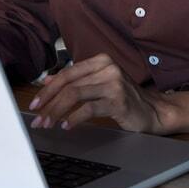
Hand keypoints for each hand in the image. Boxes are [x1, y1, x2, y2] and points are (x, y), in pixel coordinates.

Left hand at [28, 52, 170, 133]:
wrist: (153, 111)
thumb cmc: (124, 98)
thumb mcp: (99, 84)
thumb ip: (77, 81)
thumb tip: (47, 82)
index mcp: (100, 60)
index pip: (67, 73)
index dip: (48, 89)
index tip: (35, 103)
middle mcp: (107, 67)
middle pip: (68, 84)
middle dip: (49, 102)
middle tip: (37, 117)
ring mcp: (114, 83)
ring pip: (75, 95)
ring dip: (57, 111)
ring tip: (47, 124)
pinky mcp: (118, 100)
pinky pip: (89, 109)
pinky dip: (74, 118)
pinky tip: (66, 126)